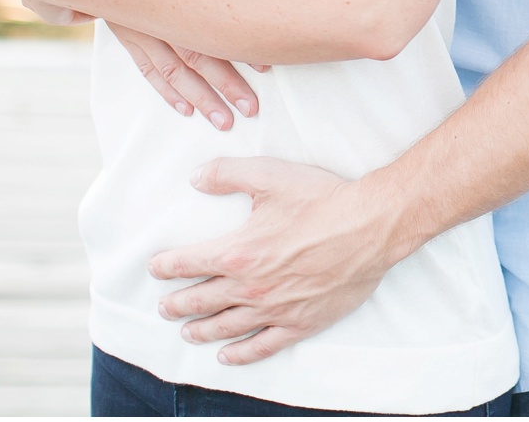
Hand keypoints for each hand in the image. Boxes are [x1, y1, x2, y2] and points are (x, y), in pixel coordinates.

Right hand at [61, 0, 266, 130]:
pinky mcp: (123, 24)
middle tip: (248, 112)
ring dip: (196, 97)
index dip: (231, 51)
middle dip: (220, 87)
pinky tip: (182, 107)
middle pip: (188, 59)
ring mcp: (131, 23)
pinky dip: (164, 88)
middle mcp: (143, 14)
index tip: (264, 69)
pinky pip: (145, 65)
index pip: (199, 28)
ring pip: (168, 70)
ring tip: (221, 121)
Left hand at [151, 158, 401, 364]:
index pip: (189, 263)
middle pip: (201, 301)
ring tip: (186, 332)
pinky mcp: (300, 322)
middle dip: (178, 304)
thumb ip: (227, 174)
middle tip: (164, 307)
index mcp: (238, 252)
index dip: (167, 266)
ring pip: (226, 327)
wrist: (372, 225)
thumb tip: (196, 178)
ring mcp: (274, 309)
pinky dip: (240, 353)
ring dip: (201, 330)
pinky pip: (262, 346)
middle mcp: (250, 286)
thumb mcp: (271, 175)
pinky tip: (227, 355)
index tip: (156, 268)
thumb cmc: (324, 200)